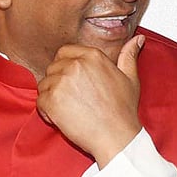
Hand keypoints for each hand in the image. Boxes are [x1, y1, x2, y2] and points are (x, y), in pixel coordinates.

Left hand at [36, 36, 144, 166]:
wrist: (116, 136)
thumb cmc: (123, 110)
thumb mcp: (130, 78)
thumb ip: (129, 56)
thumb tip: (137, 39)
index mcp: (92, 56)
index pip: (65, 51)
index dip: (66, 66)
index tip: (73, 80)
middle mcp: (75, 65)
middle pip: (53, 67)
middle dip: (58, 82)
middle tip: (73, 99)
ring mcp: (61, 82)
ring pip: (44, 84)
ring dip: (52, 97)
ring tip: (69, 109)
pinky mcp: (51, 100)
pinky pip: (39, 101)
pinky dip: (46, 112)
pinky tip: (62, 118)